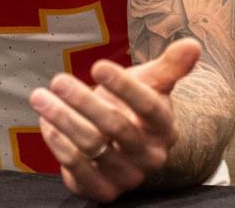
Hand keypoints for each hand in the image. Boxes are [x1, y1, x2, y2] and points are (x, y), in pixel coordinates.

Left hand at [29, 38, 200, 201]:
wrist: (124, 147)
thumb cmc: (135, 107)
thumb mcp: (151, 84)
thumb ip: (170, 66)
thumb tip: (193, 45)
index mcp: (165, 128)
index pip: (149, 107)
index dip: (124, 87)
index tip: (98, 66)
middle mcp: (149, 156)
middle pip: (117, 128)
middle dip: (84, 102)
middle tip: (58, 80)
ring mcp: (126, 176)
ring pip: (93, 147)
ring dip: (63, 120)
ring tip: (40, 97)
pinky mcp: (102, 190)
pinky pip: (78, 170)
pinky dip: (59, 146)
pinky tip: (46, 122)